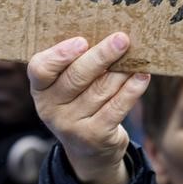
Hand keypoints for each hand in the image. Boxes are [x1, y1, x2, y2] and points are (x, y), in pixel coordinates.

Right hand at [27, 32, 149, 183]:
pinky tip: (142, 76)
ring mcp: (72, 125)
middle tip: (121, 39)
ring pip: (101, 90)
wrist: (88, 150)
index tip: (81, 41)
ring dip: (121, 71)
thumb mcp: (66, 87)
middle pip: (76, 77)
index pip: (40, 69)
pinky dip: (131, 90)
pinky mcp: (95, 136)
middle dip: (101, 56)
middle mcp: (51, 109)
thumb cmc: (79, 102)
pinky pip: (116, 107)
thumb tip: (107, 34)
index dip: (60, 54)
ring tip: (137, 55)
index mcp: (41, 89)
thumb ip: (76, 64)